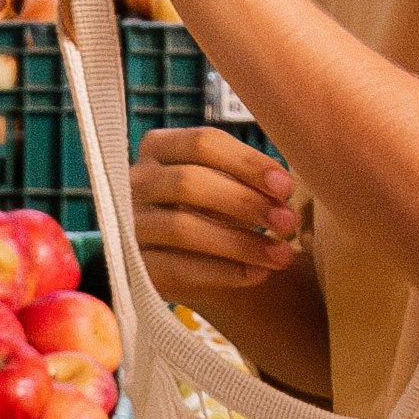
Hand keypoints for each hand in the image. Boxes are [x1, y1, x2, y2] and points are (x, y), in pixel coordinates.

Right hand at [131, 124, 299, 306]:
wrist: (183, 259)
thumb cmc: (210, 209)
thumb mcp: (223, 182)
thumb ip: (245, 177)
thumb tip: (282, 186)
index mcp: (160, 148)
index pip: (202, 143)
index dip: (247, 163)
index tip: (286, 186)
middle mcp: (136, 182)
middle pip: (189, 183)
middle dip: (245, 203)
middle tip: (288, 223)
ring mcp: (130, 225)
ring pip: (183, 229)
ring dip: (240, 242)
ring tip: (282, 255)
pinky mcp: (135, 267)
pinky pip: (178, 270)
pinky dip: (223, 273)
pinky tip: (258, 274)